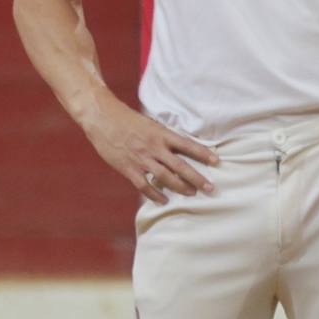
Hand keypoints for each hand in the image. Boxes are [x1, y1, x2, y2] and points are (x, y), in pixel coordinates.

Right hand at [80, 101, 218, 202]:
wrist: (102, 118)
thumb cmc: (126, 119)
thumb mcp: (149, 123)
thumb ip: (163, 136)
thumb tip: (179, 147)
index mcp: (161, 133)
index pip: (187, 145)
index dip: (203, 153)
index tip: (217, 161)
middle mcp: (154, 147)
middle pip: (180, 166)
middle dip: (197, 178)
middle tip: (210, 188)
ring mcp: (141, 159)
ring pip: (165, 177)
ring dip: (180, 187)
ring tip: (192, 194)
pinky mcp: (128, 168)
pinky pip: (145, 185)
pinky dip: (155, 194)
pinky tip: (164, 200)